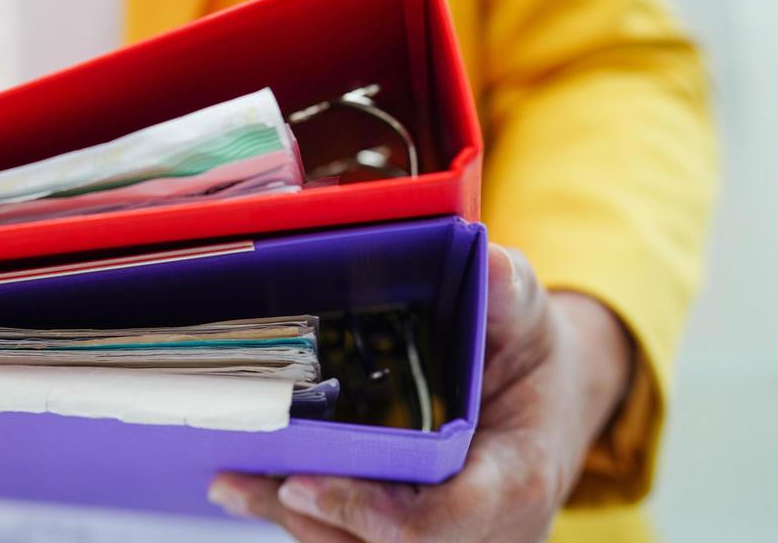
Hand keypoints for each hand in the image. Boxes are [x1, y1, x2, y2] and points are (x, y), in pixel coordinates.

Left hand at [207, 244, 633, 541]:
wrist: (547, 406)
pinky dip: (305, 515)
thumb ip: (510, 294)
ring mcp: (450, 541)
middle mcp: (484, 530)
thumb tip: (491, 263)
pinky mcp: (413, 538)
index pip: (440, 520)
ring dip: (294, 519)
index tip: (301, 481)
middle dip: (311, 513)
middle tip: (236, 478)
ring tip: (230, 481)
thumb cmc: (533, 361)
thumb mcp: (530, 318)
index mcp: (515, 480)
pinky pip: (353, 541)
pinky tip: (251, 485)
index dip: (369, 510)